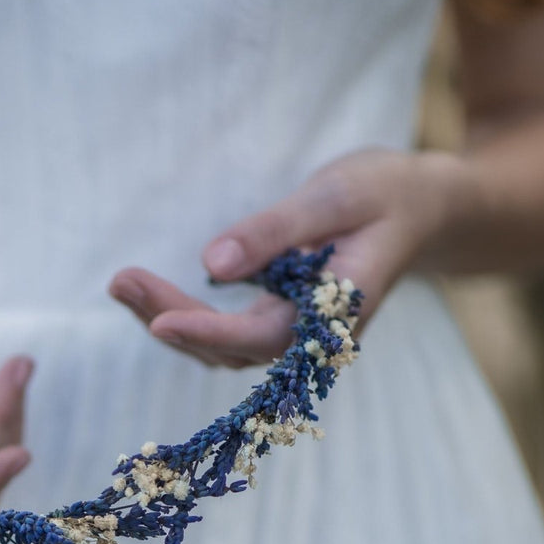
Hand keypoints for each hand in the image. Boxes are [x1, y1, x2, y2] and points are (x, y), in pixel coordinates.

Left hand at [107, 147, 466, 366]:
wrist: (422, 210)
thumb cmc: (385, 195)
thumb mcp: (336, 197)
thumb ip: (276, 231)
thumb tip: (212, 264)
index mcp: (334, 313)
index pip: (260, 336)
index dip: (208, 331)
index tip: (159, 319)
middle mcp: (310, 338)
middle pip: (229, 349)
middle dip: (170, 318)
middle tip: (121, 281)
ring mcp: (293, 335)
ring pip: (221, 348)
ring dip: (169, 320)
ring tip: (123, 284)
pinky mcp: (278, 323)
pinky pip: (225, 334)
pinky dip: (185, 317)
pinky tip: (149, 295)